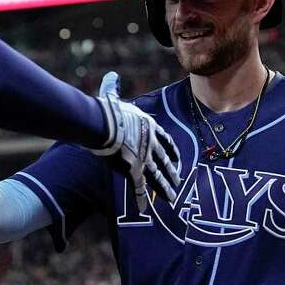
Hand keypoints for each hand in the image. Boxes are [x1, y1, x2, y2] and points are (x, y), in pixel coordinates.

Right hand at [90, 72, 181, 209]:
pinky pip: (139, 187)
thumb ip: (113, 88)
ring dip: (165, 188)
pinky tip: (145, 208)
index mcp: (148, 126)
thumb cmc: (107, 110)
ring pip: (158, 177)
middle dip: (173, 172)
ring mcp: (144, 158)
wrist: (105, 124)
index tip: (177, 157)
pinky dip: (141, 199)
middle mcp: (151, 144)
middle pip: (165, 160)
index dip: (171, 149)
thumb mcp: (112, 97)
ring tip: (173, 198)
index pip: (165, 139)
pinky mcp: (134, 170)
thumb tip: (111, 76)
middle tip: (180, 181)